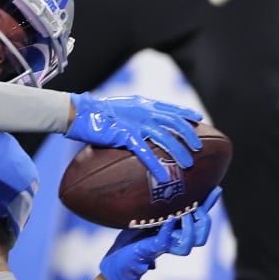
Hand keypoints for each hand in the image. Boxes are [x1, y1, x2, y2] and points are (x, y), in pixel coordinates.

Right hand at [68, 92, 203, 175]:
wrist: (80, 113)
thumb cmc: (97, 113)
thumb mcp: (121, 110)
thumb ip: (135, 115)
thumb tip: (143, 126)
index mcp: (143, 104)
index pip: (170, 108)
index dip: (186, 113)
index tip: (198, 120)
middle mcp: (143, 111)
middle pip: (174, 122)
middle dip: (189, 135)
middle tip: (198, 148)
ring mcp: (136, 123)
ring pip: (166, 138)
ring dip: (179, 152)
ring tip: (188, 164)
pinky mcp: (126, 135)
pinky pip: (146, 152)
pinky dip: (157, 164)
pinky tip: (164, 175)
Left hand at [98, 188, 221, 279]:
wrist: (117, 259)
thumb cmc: (133, 237)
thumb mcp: (149, 217)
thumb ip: (162, 208)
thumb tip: (170, 185)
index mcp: (176, 231)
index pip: (199, 220)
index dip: (209, 205)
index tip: (216, 189)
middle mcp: (174, 241)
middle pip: (201, 237)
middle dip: (204, 222)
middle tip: (195, 207)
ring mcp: (164, 246)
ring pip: (189, 244)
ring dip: (190, 229)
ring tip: (183, 214)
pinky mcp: (151, 249)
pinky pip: (165, 241)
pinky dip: (168, 230)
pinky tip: (169, 220)